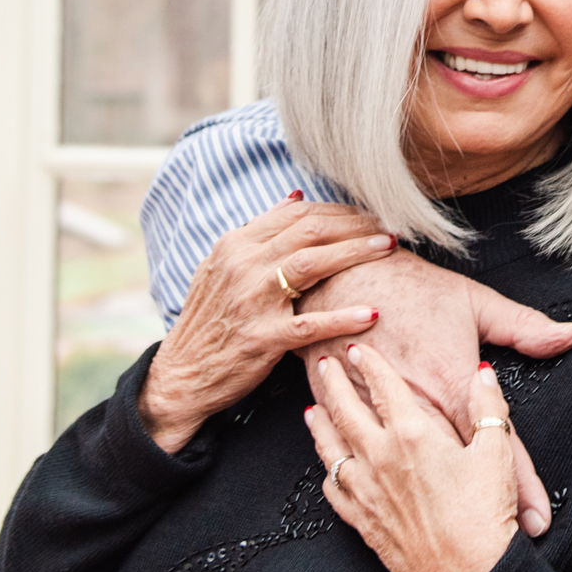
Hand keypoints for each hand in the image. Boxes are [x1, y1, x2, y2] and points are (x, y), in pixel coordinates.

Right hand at [138, 196, 398, 452]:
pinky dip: (341, 318)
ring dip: (355, 253)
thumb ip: (258, 232)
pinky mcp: (261, 338)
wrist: (182, 374)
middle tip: (388, 226)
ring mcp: (251, 301)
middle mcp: (242, 266)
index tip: (368, 213)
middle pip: (310, 231)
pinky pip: (309, 324)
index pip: (297, 214)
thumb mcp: (221, 266)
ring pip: (311, 264)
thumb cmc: (210, 319)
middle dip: (355, 224)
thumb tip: (295, 197)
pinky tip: (370, 313)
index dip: (338, 210)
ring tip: (387, 248)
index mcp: (235, 244)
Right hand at [297, 250, 571, 534]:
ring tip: (456, 549)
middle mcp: (417, 412)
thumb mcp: (473, 302)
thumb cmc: (407, 288)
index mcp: (452, 384)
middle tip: (506, 548)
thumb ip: (523, 326)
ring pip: (412, 479)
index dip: (523, 486)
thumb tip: (570, 334)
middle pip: (460, 473)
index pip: (497, 444)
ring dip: (435, 512)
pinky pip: (365, 467)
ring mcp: (378, 422)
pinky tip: (395, 516)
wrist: (337, 279)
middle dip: (484, 511)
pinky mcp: (346, 423)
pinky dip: (381, 490)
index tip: (538, 520)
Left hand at [306, 346, 519, 571]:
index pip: (384, 387)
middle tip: (323, 364)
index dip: (369, 364)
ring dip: (321, 424)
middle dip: (333, 384)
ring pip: (332, 448)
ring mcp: (367, 491)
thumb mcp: (496, 453)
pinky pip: (335, 489)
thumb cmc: (482, 518)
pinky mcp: (363, 521)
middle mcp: (381, 458)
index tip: (358, 348)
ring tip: (313, 408)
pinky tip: (329, 466)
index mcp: (413, 435)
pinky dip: (328, 471)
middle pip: (347, 411)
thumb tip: (482, 376)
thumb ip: (488, 408)